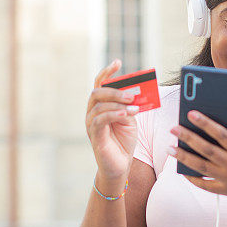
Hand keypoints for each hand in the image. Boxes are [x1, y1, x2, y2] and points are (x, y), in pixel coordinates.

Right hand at [85, 59, 139, 179]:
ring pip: (99, 105)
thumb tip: (135, 93)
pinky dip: (114, 114)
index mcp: (100, 105)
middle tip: (132, 94)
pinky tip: (126, 114)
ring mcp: (91, 123)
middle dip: (115, 91)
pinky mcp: (94, 135)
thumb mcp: (130, 119)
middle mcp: (92, 112)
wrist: (120, 165)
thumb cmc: (124, 141)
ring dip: (118, 104)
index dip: (107, 72)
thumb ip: (129, 105)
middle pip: (97, 92)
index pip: (100, 84)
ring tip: (134, 108)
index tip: (118, 62)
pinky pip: (100, 120)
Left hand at [168, 110, 226, 208]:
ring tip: (170, 148)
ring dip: (184, 157)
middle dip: (188, 138)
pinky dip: (193, 178)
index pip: (221, 134)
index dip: (206, 123)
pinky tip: (182, 170)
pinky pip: (205, 185)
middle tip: (174, 128)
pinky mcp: (226, 191)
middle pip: (206, 149)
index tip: (192, 113)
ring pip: (201, 167)